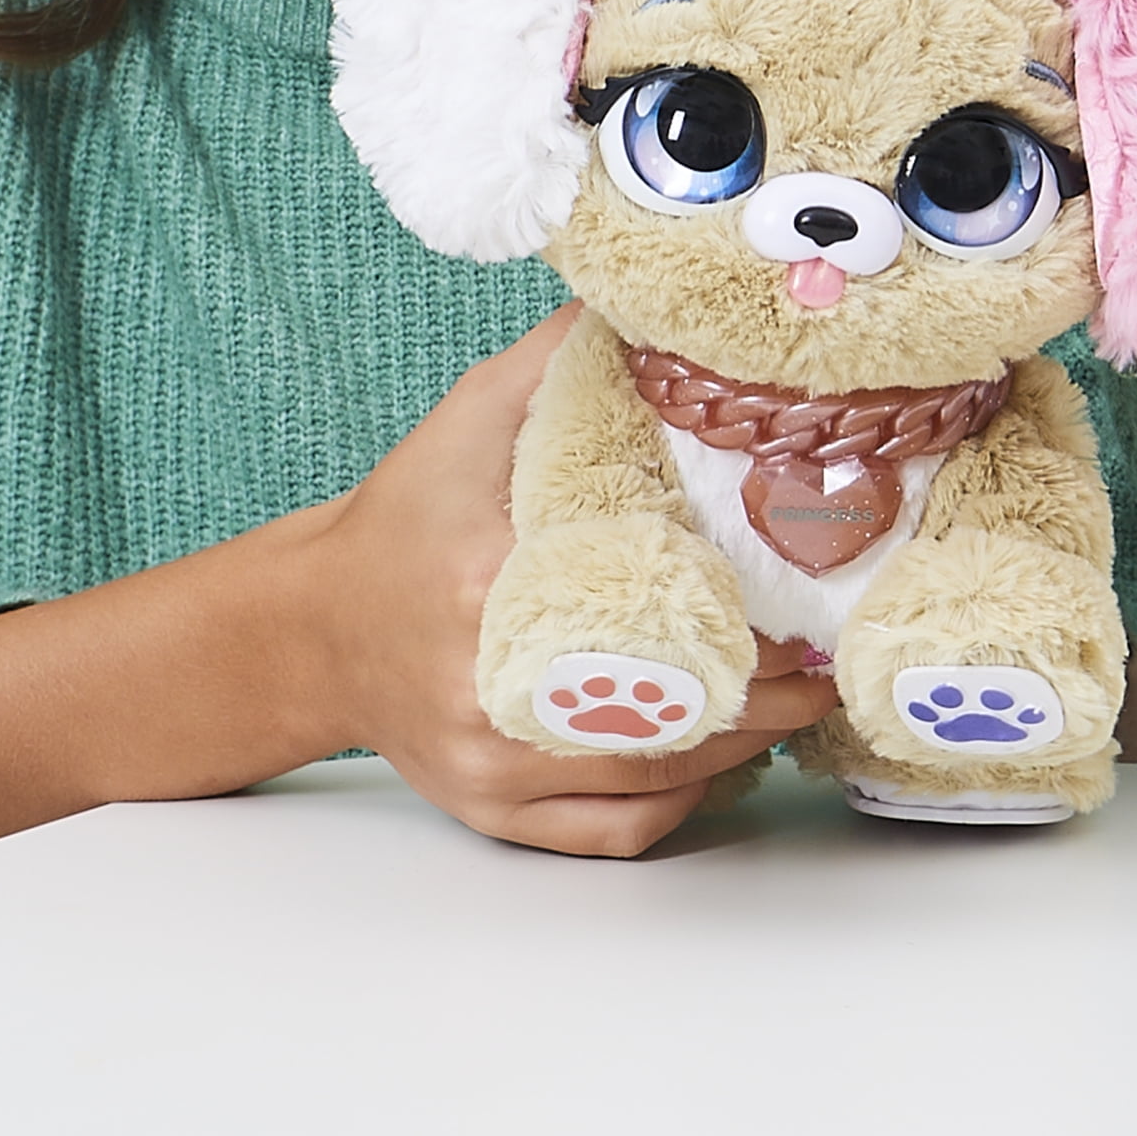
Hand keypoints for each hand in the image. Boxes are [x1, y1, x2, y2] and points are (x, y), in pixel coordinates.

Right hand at [308, 306, 839, 857]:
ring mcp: (492, 763)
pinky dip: (683, 805)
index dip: (737, 619)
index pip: (642, 606)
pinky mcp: (494, 812)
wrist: (312, 626)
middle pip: (664, 709)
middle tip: (824, 659)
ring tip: (797, 703)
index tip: (804, 605)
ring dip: (741, 749)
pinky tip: (722, 760)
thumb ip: (559, 360)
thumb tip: (649, 304)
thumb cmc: (402, 519)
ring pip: (652, 782)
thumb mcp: (467, 417)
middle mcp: (488, 683)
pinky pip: (615, 830)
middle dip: (763, 693)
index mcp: (485, 577)